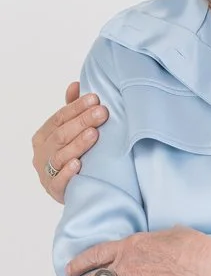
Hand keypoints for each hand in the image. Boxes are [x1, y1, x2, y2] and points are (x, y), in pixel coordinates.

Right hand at [32, 82, 108, 201]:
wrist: (75, 189)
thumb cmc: (72, 155)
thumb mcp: (71, 131)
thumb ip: (72, 111)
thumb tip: (76, 85)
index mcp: (43, 136)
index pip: (58, 118)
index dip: (76, 108)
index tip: (95, 98)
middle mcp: (42, 153)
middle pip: (61, 135)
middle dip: (82, 122)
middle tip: (101, 113)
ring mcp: (46, 173)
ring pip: (60, 156)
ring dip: (77, 144)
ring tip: (93, 134)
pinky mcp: (54, 191)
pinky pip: (59, 181)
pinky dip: (68, 172)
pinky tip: (78, 164)